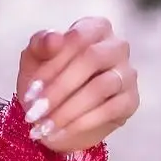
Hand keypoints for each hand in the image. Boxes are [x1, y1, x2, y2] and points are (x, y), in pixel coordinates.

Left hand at [15, 17, 138, 153]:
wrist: (54, 113)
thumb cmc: (45, 78)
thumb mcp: (34, 60)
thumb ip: (40, 44)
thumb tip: (55, 38)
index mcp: (94, 28)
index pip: (77, 38)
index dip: (52, 64)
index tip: (29, 91)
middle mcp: (116, 46)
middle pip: (91, 60)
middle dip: (58, 89)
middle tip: (33, 112)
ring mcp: (127, 73)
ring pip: (100, 87)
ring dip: (67, 110)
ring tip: (43, 126)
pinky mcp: (131, 100)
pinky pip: (109, 110)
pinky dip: (80, 123)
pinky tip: (58, 133)